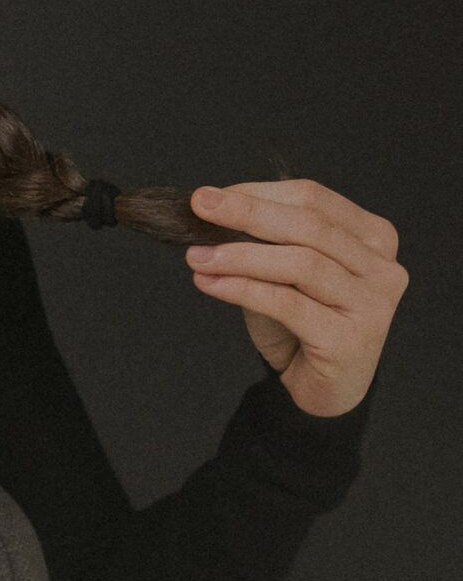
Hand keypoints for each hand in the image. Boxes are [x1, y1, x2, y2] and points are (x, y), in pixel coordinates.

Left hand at [185, 179, 406, 417]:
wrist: (323, 386)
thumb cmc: (302, 322)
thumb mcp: (281, 271)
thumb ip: (262, 241)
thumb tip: (211, 210)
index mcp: (372, 237)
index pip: (312, 198)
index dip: (257, 193)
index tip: (209, 197)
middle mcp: (382, 267)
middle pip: (309, 225)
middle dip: (247, 212)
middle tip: (200, 207)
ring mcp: (373, 304)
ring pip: (301, 264)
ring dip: (240, 256)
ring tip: (197, 256)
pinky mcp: (351, 340)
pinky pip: (288, 304)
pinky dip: (243, 289)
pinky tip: (210, 284)